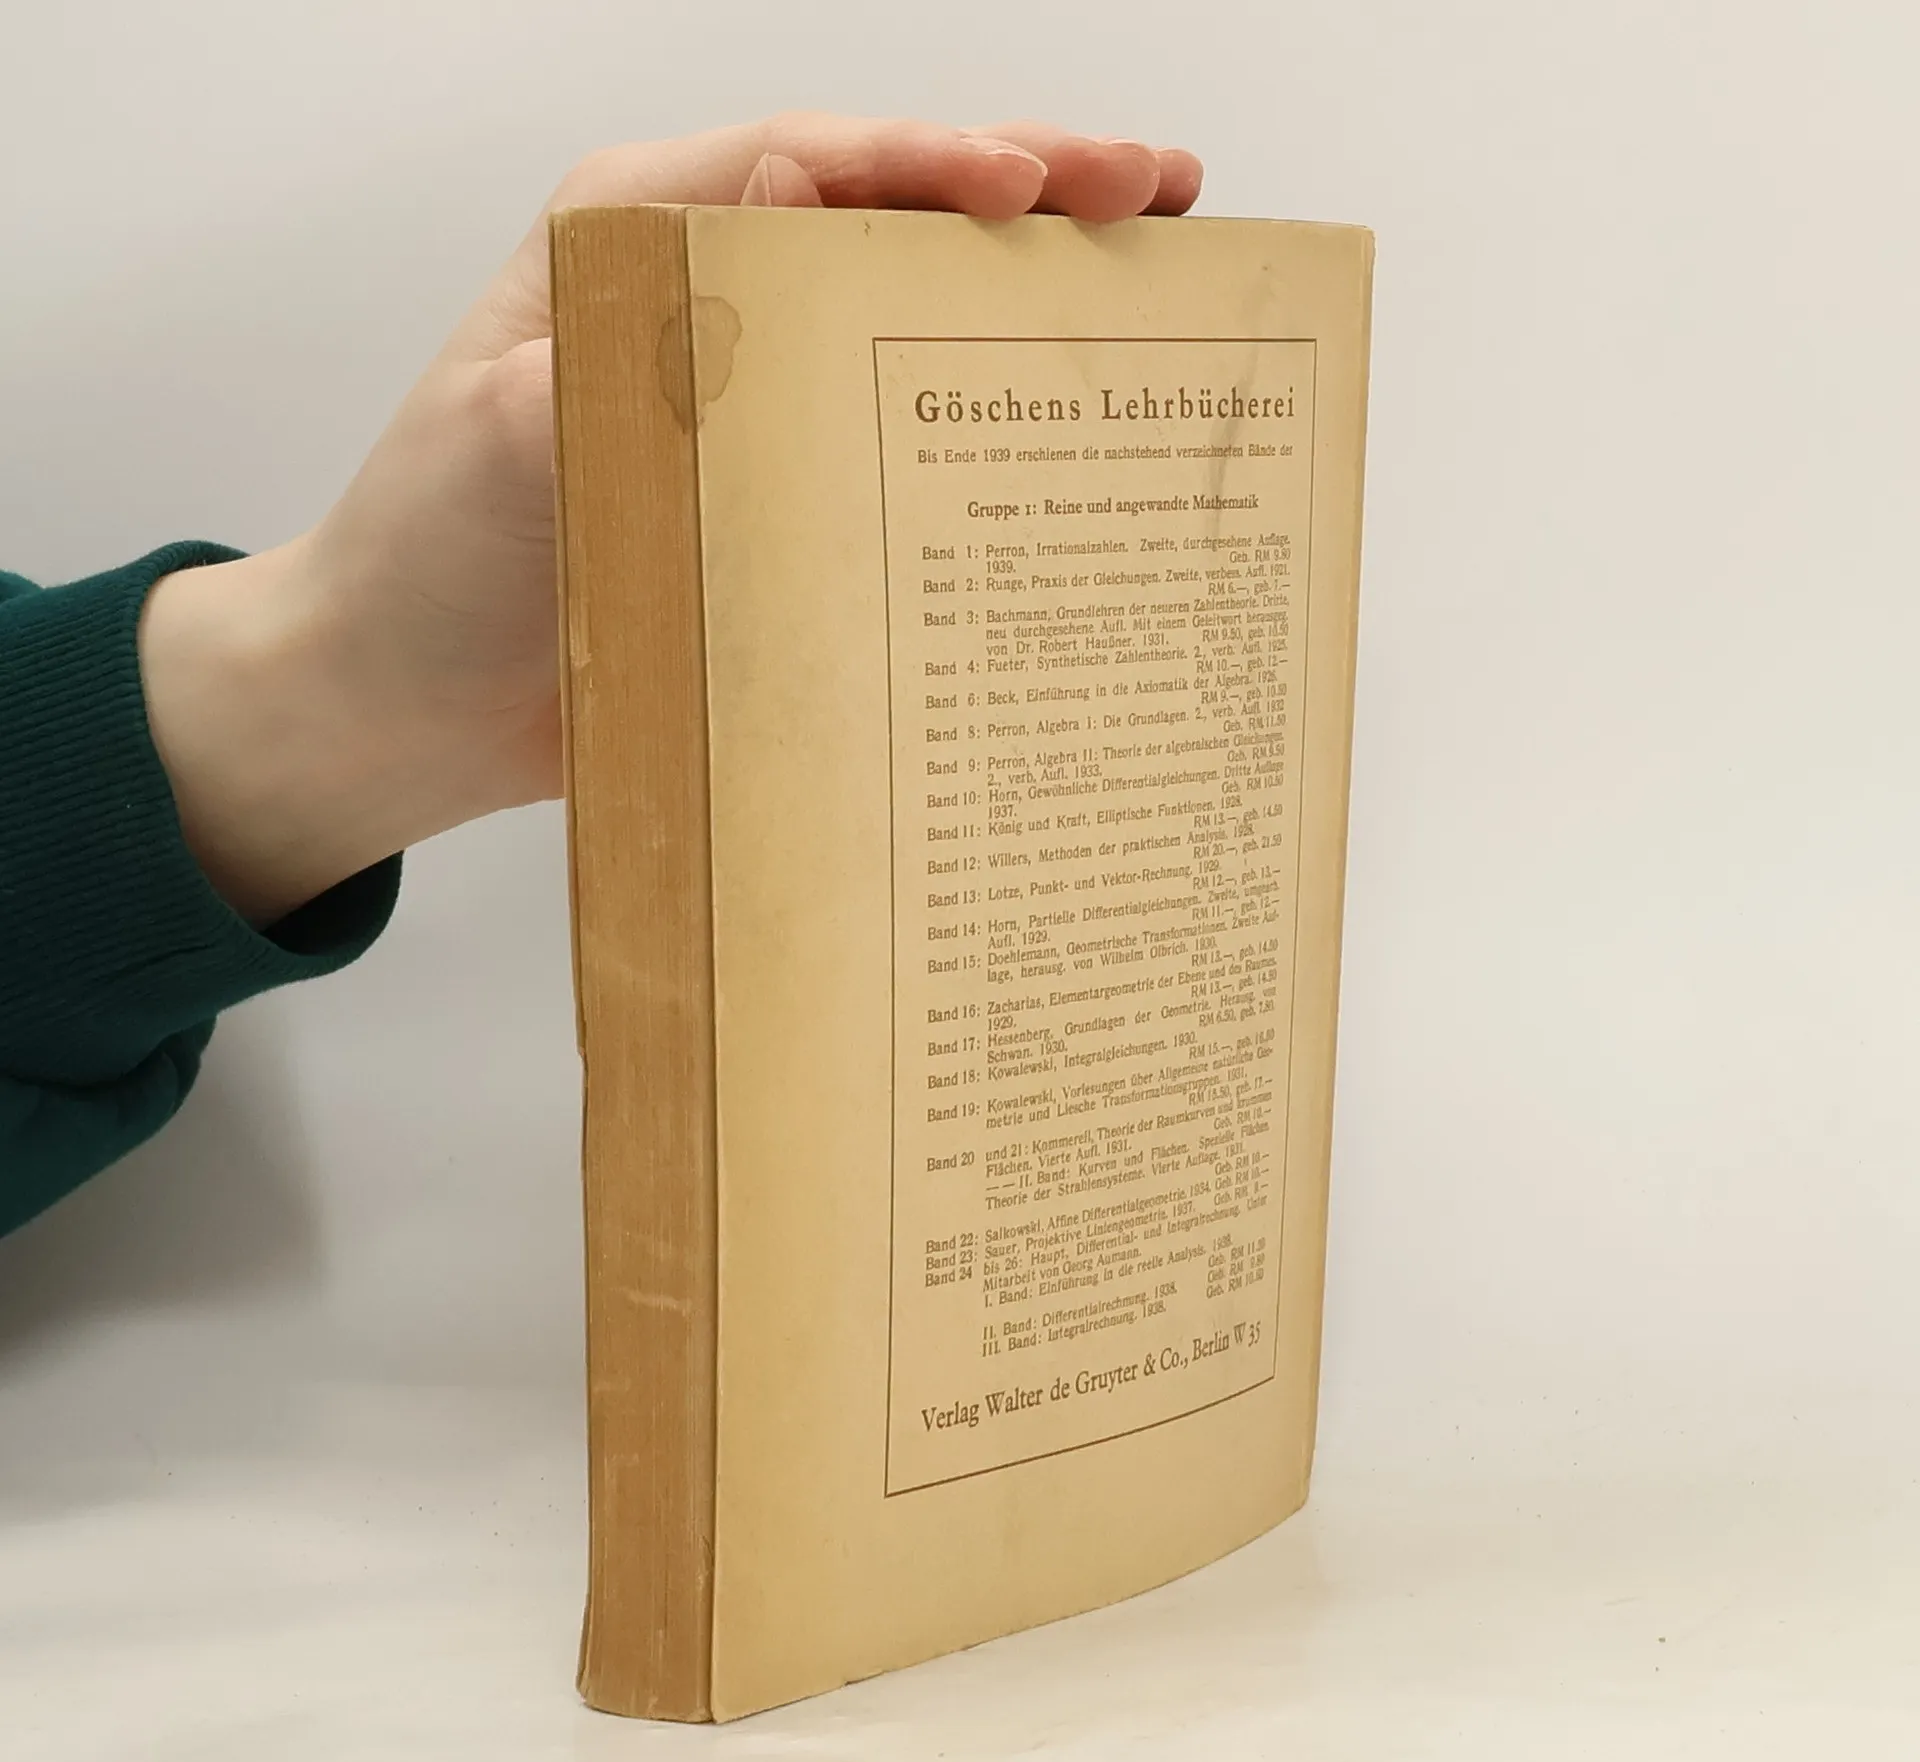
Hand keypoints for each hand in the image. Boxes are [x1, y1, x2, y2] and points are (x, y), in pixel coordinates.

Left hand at [138, 116, 1203, 923]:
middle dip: (1032, 193)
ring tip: (1158, 270)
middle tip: (1161, 190)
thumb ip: (620, 354)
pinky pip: (896, 438)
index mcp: (635, 243)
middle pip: (891, 216)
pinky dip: (986, 423)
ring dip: (1032, 293)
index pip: (810, 164)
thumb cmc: (427, 561)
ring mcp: (754, 399)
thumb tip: (760, 278)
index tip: (1034, 184)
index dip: (934, 162)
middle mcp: (710, 300)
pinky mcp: (778, 495)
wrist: (405, 707)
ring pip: (913, 315)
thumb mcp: (504, 435)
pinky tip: (1071, 432)